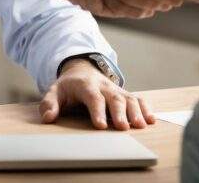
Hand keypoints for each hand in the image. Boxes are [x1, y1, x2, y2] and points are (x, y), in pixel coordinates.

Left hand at [38, 59, 154, 129]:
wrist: (81, 71)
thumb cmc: (68, 86)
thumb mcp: (54, 91)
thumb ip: (49, 104)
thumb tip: (48, 118)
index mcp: (86, 85)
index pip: (93, 97)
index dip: (97, 111)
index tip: (101, 125)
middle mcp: (104, 86)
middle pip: (114, 97)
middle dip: (120, 112)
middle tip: (123, 127)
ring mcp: (116, 89)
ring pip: (129, 97)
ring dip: (136, 111)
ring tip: (141, 125)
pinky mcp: (124, 94)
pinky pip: (138, 98)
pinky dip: (145, 108)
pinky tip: (150, 119)